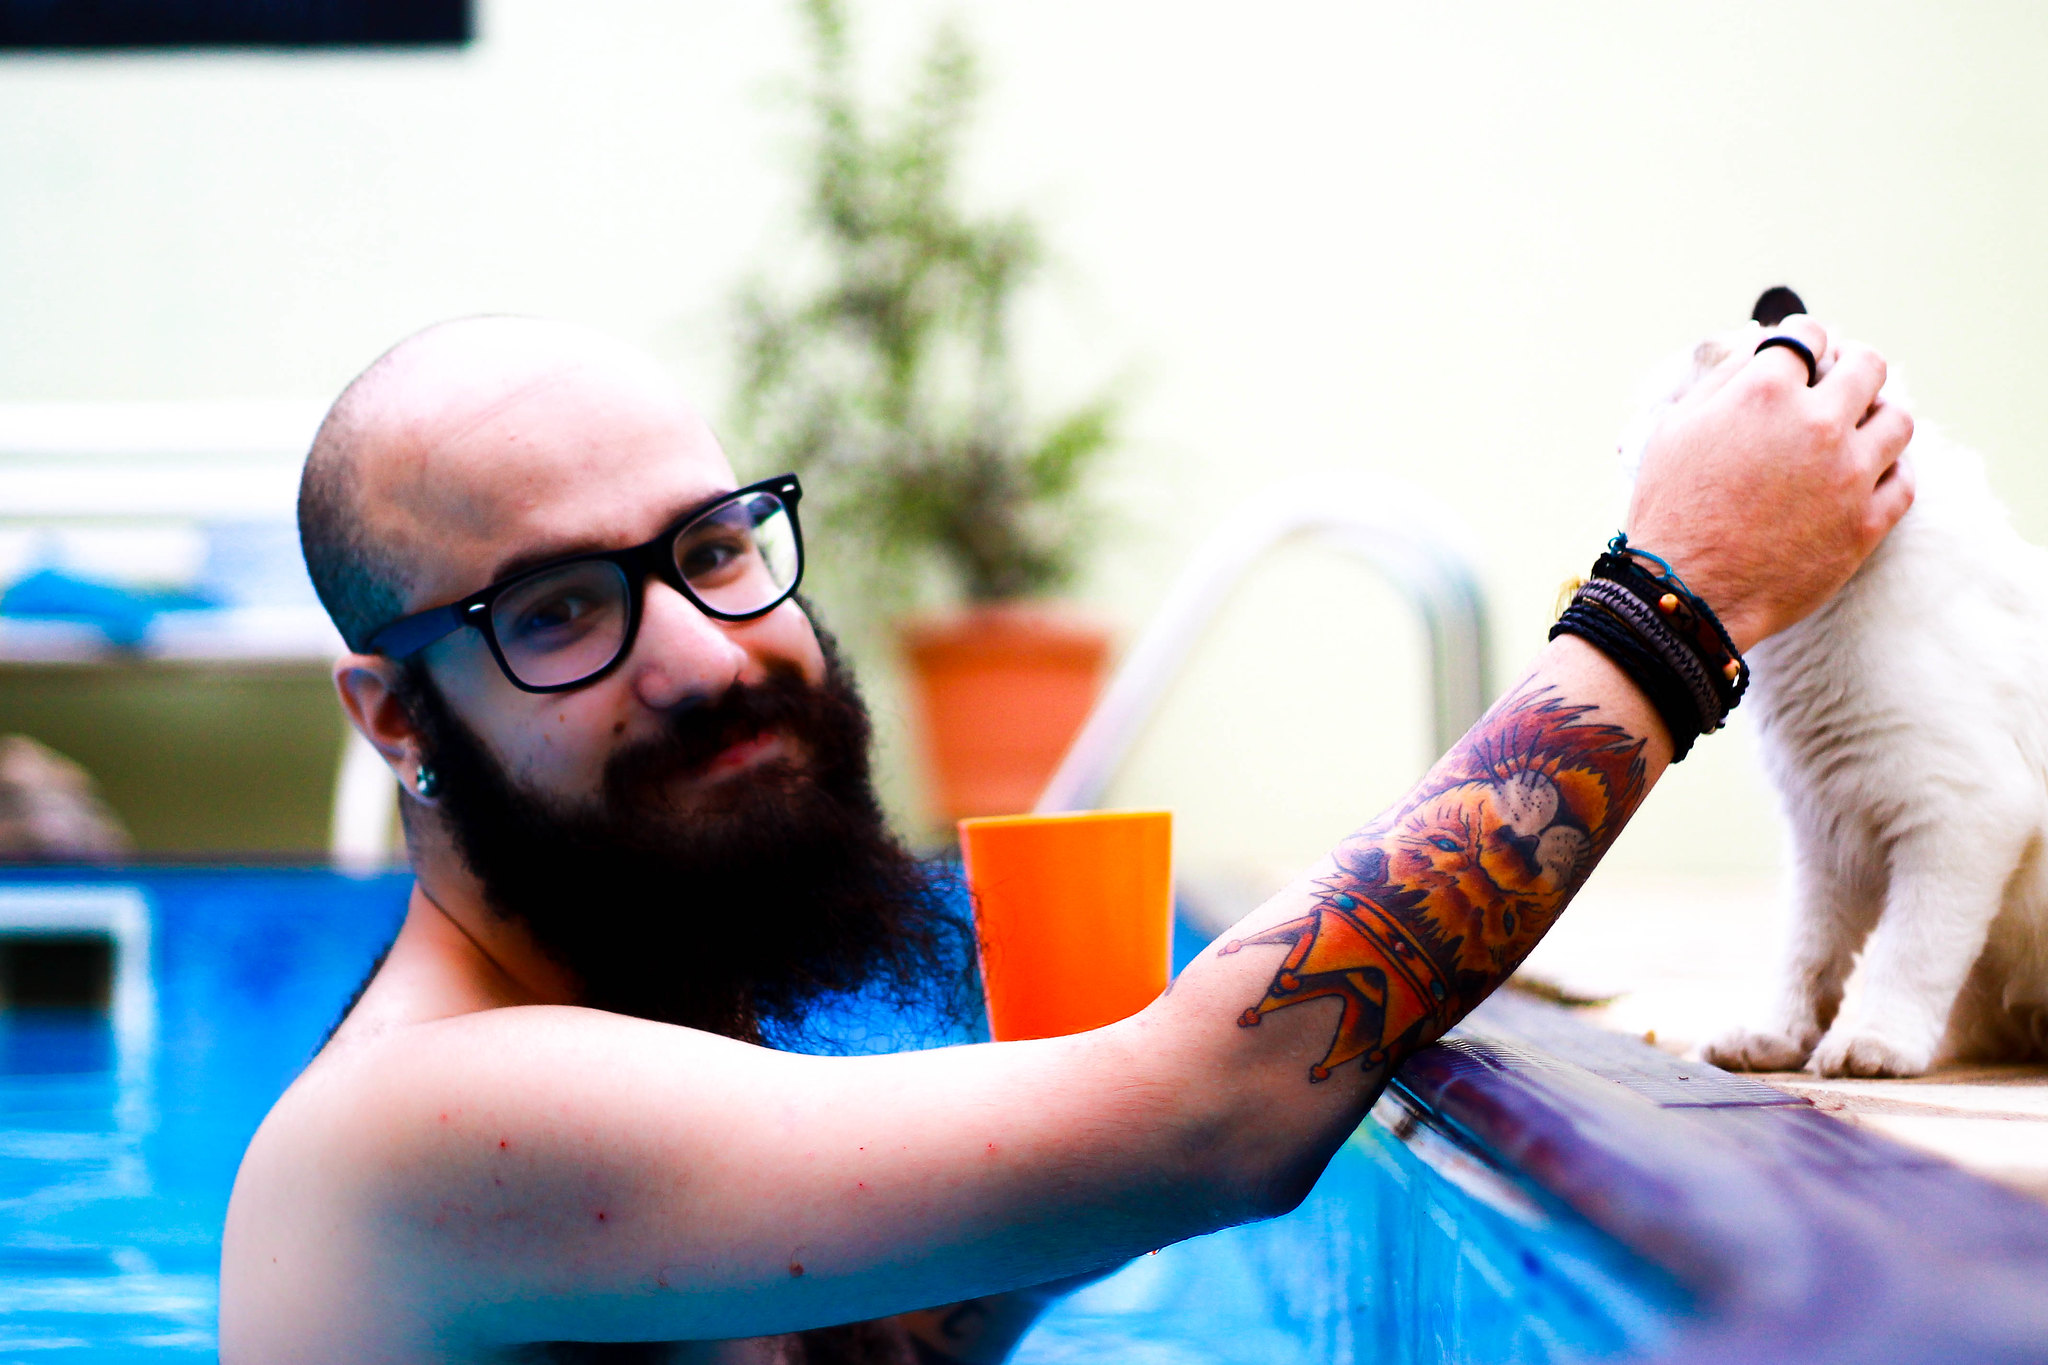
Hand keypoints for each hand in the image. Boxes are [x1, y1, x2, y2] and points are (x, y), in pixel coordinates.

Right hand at [1625, 314, 1915, 651]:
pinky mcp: (1866, 525)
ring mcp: (1849, 476)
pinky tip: (1868, 473)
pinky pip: (1904, 481)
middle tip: (1840, 378)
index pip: (1808, 336)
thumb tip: (1761, 352)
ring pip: (1898, 420)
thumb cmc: (1671, 512)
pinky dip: (1889, 470)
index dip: (1805, 338)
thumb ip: (1723, 381)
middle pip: (1867, 366)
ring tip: (1858, 428)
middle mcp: (1816, 425)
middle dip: (1852, 365)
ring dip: (1878, 415)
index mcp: (1764, 393)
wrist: (1684, 594)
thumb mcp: (1676, 430)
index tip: (1805, 349)